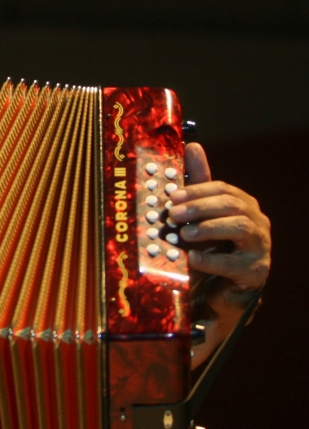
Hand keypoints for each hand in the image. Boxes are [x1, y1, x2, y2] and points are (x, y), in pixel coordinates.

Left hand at [168, 143, 270, 301]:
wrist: (226, 287)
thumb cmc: (213, 246)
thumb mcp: (202, 216)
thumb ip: (198, 185)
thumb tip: (193, 146)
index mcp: (243, 205)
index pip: (223, 189)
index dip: (197, 190)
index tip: (172, 196)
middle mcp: (257, 222)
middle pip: (233, 205)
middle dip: (201, 207)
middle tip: (173, 214)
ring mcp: (260, 246)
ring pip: (241, 228)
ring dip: (209, 228)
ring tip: (184, 234)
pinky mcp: (255, 271)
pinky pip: (235, 263)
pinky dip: (212, 260)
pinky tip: (193, 259)